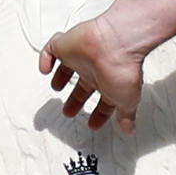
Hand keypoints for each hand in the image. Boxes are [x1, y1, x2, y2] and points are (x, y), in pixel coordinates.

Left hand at [38, 17, 144, 135]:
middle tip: (68, 111)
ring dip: (60, 77)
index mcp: (109, 83)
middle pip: (82, 86)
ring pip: (67, 67)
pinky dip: (45, 59)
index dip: (98, 113)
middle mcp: (94, 70)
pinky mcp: (65, 45)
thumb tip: (130, 130)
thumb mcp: (126, 100)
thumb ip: (125, 116)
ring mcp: (79, 57)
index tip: (93, 123)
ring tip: (55, 86)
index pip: (102, 101)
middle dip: (76, 99)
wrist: (115, 44)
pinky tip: (45, 69)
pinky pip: (50, 50)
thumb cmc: (123, 68)